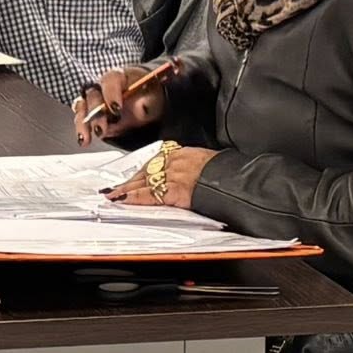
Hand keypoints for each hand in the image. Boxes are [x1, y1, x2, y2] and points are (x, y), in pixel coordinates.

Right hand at [72, 65, 169, 144]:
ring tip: (86, 138)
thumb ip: (147, 100)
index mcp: (118, 77)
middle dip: (96, 113)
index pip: (110, 80)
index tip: (116, 109)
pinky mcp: (90, 114)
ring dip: (83, 123)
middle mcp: (101, 86)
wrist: (145, 102)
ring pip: (82, 107)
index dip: (111, 94)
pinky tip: (84, 141)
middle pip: (93, 96)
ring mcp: (94, 100)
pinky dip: (82, 130)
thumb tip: (140, 107)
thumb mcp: (152, 97)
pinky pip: (81, 120)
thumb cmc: (147, 94)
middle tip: (101, 128)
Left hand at [102, 143, 218, 208]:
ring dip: (126, 189)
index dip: (142, 171)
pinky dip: (134, 197)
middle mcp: (175, 161)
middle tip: (114, 188)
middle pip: (146, 171)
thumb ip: (193, 168)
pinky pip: (149, 194)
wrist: (238, 179)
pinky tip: (122, 200)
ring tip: (113, 195)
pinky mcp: (174, 189)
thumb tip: (190, 178)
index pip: (156, 161)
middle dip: (129, 181)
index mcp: (184, 153)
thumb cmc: (227, 172)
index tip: (133, 177)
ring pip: (143, 182)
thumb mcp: (208, 162)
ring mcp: (173, 175)